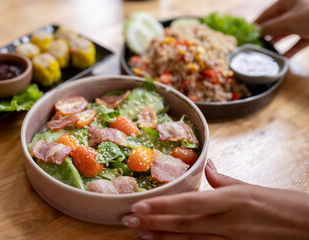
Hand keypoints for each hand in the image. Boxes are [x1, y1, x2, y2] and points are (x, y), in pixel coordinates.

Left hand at [121, 159, 308, 239]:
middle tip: (127, 221)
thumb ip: (225, 180)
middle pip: (184, 224)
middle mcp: (229, 222)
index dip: (162, 206)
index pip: (189, 203)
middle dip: (153, 223)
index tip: (138, 206)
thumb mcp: (253, 187)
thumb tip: (206, 168)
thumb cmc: (284, 204)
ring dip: (164, 237)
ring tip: (140, 235)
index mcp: (232, 199)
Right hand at [255, 0, 308, 57]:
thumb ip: (270, 27)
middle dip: (264, 35)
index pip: (267, 13)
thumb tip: (254, 32)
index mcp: (288, 2)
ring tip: (264, 53)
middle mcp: (294, 11)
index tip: (245, 34)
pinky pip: (296, 43)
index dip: (256, 23)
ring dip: (275, 44)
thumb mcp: (288, 22)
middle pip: (275, 25)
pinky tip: (281, 58)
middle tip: (253, 45)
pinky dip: (289, 51)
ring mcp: (302, 23)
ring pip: (284, 35)